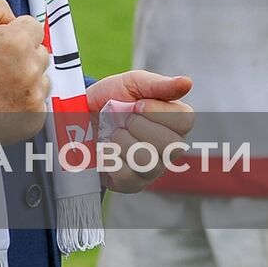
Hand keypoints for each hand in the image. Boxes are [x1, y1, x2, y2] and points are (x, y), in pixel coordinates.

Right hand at [0, 0, 49, 143]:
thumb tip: (13, 17)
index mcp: (17, 41)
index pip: (34, 26)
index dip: (14, 31)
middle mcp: (30, 69)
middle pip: (40, 52)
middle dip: (22, 54)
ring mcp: (32, 97)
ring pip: (42, 78)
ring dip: (26, 78)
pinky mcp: (31, 119)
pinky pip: (38, 103)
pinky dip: (24, 101)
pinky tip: (1, 99)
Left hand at [86, 70, 194, 192]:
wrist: (80, 116)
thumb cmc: (112, 99)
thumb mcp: (132, 83)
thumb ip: (160, 84)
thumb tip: (187, 82)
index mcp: (176, 122)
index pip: (185, 121)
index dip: (158, 111)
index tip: (137, 104)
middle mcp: (170, 148)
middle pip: (171, 145)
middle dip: (138, 126)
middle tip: (124, 119)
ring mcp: (153, 169)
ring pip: (148, 161)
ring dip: (123, 141)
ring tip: (114, 133)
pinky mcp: (132, 184)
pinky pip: (126, 175)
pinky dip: (110, 157)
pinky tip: (107, 149)